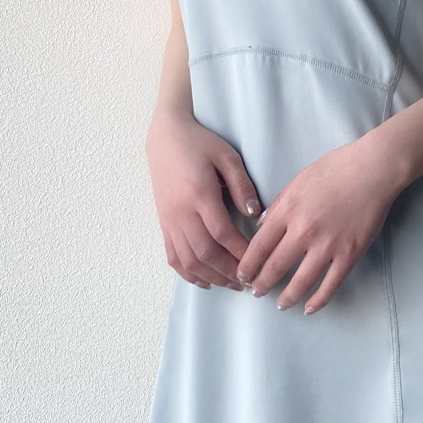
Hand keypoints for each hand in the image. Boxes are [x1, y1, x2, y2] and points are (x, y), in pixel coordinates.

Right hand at [146, 108, 262, 290]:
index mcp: (199, 194)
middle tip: (249, 281)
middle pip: (204, 252)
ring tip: (232, 284)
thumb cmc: (200, 144)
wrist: (165, 138)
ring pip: (188, 259)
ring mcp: (169, 220)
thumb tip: (254, 214)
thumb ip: (242, 185)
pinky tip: (205, 281)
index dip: (240, 252)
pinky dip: (188, 273)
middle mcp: (181, 211)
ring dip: (211, 277)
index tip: (258, 261)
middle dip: (228, 271)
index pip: (221, 233)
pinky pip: (172, 256)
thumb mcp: (227, 156)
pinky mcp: (163, 223)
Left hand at [235, 136, 401, 313]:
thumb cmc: (337, 167)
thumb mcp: (298, 180)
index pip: (259, 246)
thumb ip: (279, 204)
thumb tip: (262, 225)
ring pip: (301, 281)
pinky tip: (309, 308)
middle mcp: (304, 231)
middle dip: (262, 284)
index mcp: (288, 210)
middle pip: (275, 267)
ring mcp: (328, 245)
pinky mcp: (350, 254)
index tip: (243, 274)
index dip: (248, 265)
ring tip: (280, 304)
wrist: (374, 169)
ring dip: (287, 297)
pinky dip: (318, 300)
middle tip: (256, 292)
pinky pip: (331, 284)